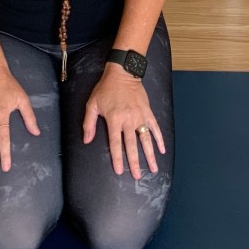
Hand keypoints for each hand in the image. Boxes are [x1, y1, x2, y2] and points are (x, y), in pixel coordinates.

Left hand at [82, 63, 164, 178]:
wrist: (123, 72)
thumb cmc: (106, 88)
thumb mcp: (92, 104)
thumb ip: (89, 123)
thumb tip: (87, 140)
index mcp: (114, 119)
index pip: (115, 143)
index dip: (117, 158)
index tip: (119, 170)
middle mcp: (128, 120)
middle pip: (131, 145)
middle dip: (135, 162)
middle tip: (138, 176)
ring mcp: (139, 116)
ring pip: (145, 139)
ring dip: (149, 154)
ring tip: (153, 168)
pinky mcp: (147, 111)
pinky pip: (155, 127)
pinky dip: (159, 138)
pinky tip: (162, 149)